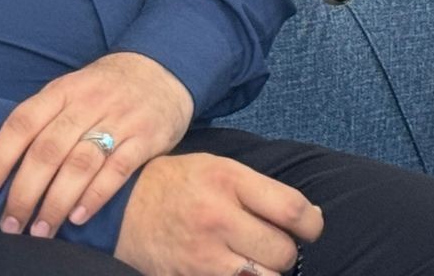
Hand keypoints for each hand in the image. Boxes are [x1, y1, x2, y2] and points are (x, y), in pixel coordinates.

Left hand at [0, 51, 194, 237]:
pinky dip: (95, 196)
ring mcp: (120, 119)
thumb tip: (4, 165)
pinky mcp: (146, 137)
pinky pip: (117, 170)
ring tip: (41, 230)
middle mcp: (90, 102)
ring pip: (80, 164)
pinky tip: (78, 217)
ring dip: (56, 202)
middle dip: (25, 192)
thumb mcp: (73, 88)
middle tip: (11, 223)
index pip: (23, 122)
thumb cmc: (106, 88)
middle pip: (49, 150)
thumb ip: (45, 117)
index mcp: (64, 89)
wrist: (164, 70)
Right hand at [114, 153, 324, 275]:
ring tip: (255, 259)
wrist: (120, 209)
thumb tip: (311, 217)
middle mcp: (217, 217)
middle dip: (287, 252)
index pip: (291, 209)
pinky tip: (236, 270)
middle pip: (281, 251)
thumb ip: (263, 190)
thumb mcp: (220, 168)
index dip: (312, 224)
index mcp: (229, 180)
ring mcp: (202, 254)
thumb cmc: (178, 184)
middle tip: (275, 245)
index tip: (311, 227)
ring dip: (266, 272)